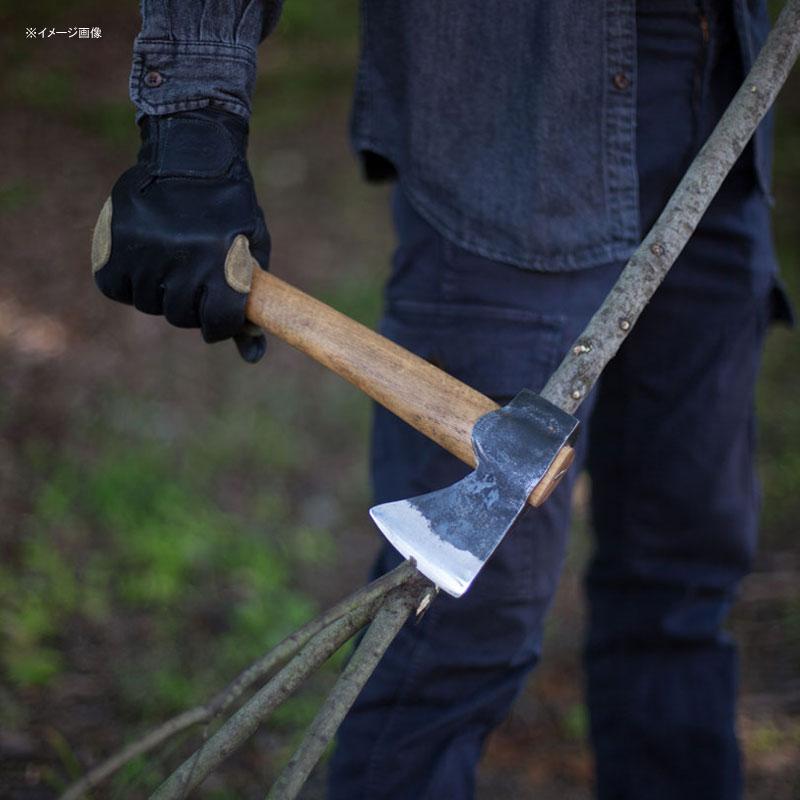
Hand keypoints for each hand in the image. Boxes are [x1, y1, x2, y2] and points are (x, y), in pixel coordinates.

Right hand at [91, 107, 269, 362]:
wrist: (192, 153)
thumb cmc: (231, 211)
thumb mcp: (253, 253)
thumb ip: (252, 305)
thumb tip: (252, 358)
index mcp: (222, 262)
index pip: (218, 323)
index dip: (221, 325)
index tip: (221, 315)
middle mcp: (182, 259)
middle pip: (181, 317)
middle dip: (192, 306)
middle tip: (197, 280)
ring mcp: (145, 251)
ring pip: (148, 304)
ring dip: (161, 292)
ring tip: (174, 263)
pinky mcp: (113, 242)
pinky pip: (116, 288)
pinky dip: (129, 282)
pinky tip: (146, 262)